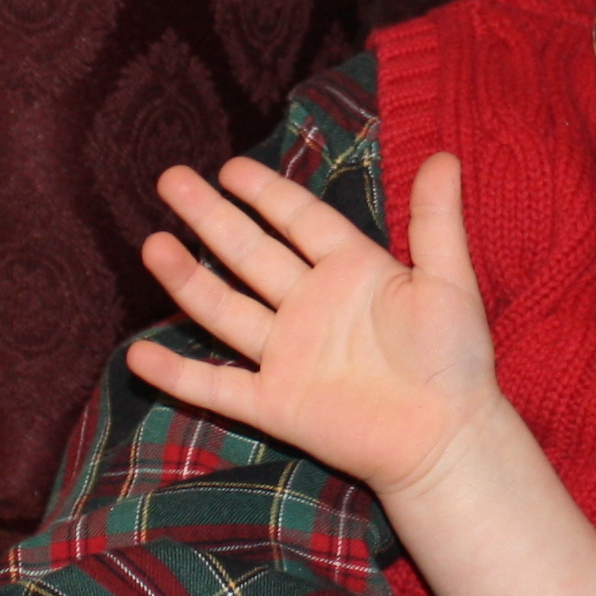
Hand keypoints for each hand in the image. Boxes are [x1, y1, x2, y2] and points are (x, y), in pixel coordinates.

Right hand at [123, 151, 504, 496]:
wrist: (447, 440)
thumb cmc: (456, 361)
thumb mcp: (449, 282)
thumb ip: (437, 222)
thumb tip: (444, 154)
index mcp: (350, 272)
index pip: (298, 221)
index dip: (266, 193)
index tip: (230, 167)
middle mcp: (310, 308)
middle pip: (250, 254)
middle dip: (210, 218)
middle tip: (171, 179)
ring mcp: (288, 356)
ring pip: (226, 310)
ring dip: (187, 280)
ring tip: (152, 244)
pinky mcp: (276, 404)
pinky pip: (217, 387)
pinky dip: (178, 375)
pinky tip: (138, 355)